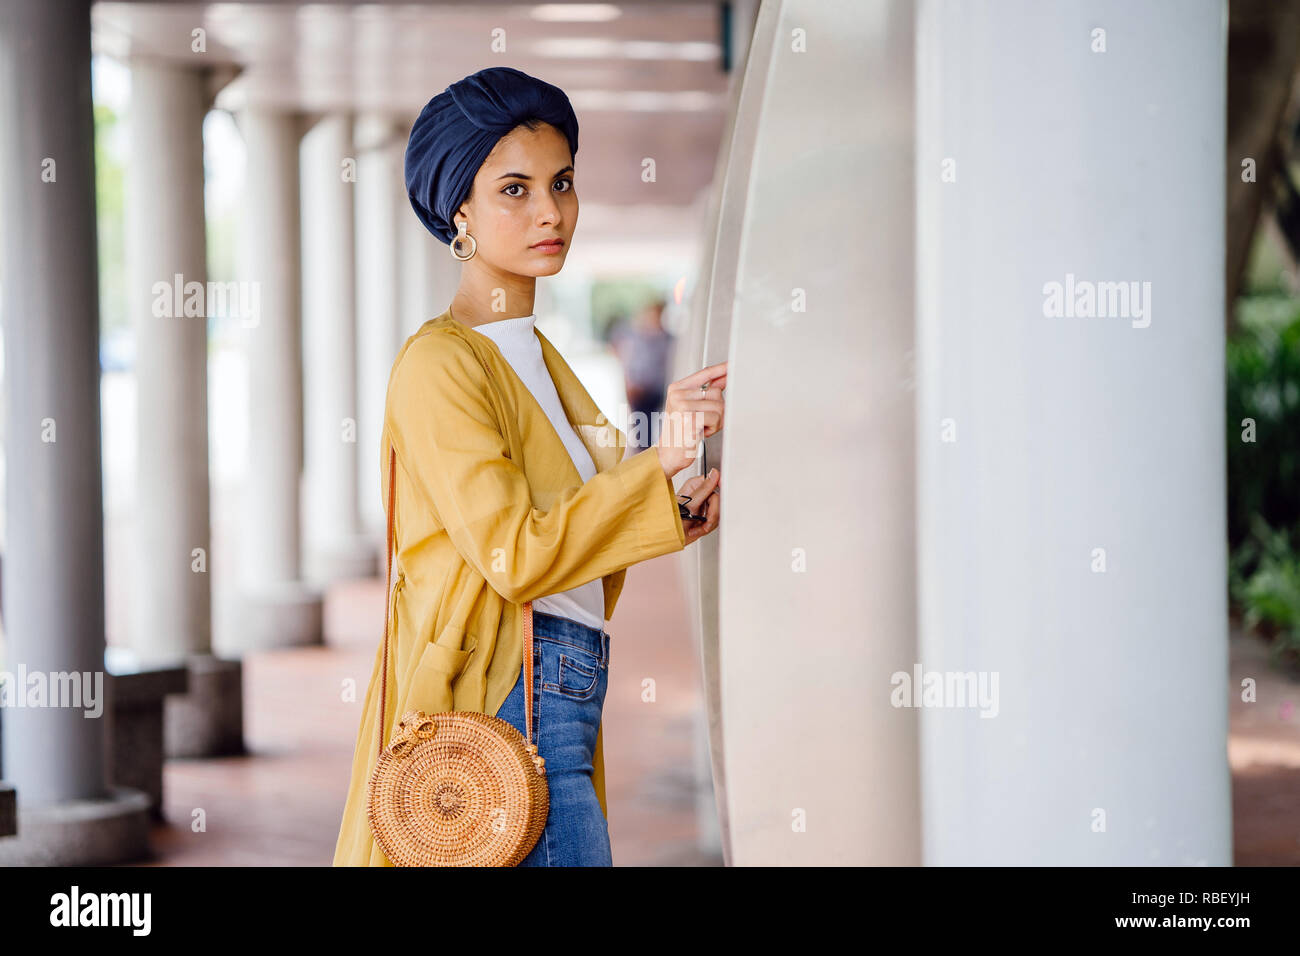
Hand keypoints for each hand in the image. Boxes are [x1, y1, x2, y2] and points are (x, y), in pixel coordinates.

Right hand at [657, 361, 727, 478]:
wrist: (668, 454)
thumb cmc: (680, 433)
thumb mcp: (691, 408)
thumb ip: (705, 392)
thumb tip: (723, 379)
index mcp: (677, 388)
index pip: (704, 374)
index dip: (721, 369)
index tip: (732, 364)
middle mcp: (678, 394)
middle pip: (716, 392)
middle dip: (717, 409)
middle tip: (704, 421)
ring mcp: (682, 406)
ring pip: (719, 406)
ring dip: (715, 421)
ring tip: (701, 427)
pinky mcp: (690, 418)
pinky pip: (716, 418)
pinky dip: (712, 428)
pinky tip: (700, 433)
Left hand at [677, 467, 720, 544]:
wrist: (670, 537)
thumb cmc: (672, 520)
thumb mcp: (690, 504)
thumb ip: (704, 489)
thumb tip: (714, 473)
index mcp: (694, 486)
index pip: (713, 481)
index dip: (721, 486)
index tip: (725, 494)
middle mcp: (699, 495)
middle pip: (718, 500)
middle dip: (712, 514)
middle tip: (705, 521)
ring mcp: (702, 506)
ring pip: (717, 511)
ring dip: (708, 523)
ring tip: (696, 527)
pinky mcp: (704, 517)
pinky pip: (714, 521)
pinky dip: (706, 528)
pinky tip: (696, 529)